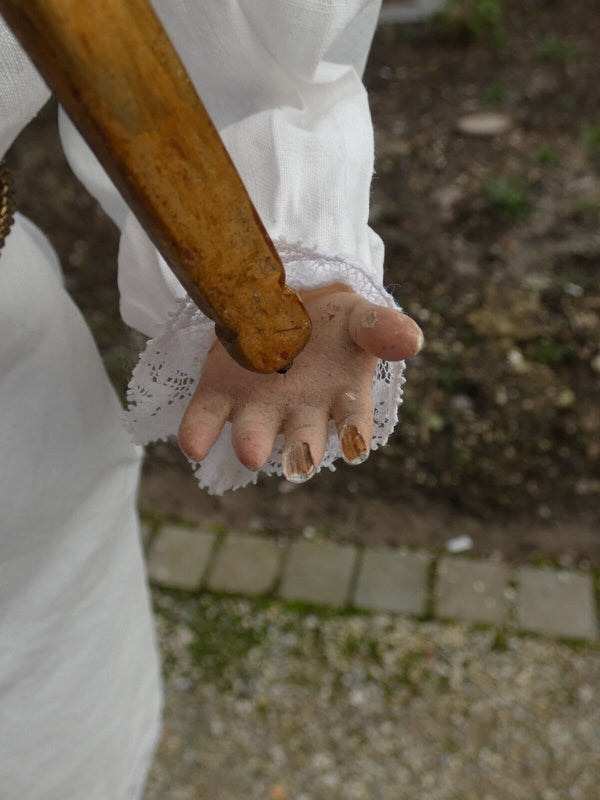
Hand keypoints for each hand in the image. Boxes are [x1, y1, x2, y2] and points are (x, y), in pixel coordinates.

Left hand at [178, 283, 422, 481]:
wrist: (283, 301)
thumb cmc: (331, 323)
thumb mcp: (360, 317)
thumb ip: (382, 328)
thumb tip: (413, 340)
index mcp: (340, 401)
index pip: (352, 426)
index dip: (354, 435)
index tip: (357, 442)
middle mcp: (299, 414)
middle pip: (301, 442)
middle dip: (300, 452)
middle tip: (300, 459)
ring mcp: (257, 407)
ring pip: (253, 434)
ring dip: (251, 443)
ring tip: (248, 452)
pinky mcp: (219, 393)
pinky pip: (206, 419)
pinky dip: (199, 433)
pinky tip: (194, 443)